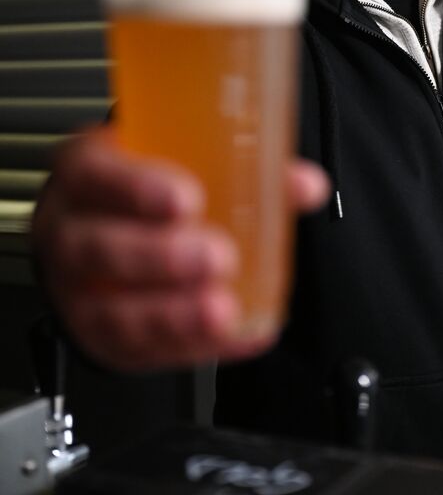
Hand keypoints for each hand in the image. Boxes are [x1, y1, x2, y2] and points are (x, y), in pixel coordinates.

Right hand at [32, 125, 329, 371]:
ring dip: (172, 316)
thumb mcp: (179, 156)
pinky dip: (191, 348)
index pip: (96, 175)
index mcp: (86, 172)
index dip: (136, 189)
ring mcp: (79, 291)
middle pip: (100, 249)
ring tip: (221, 309)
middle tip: (217, 256)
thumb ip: (244, 167)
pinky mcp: (101, 336)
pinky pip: (140, 351)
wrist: (103, 220)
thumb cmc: (143, 182)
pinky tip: (235, 335)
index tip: (187, 199)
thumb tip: (307, 185)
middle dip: (161, 258)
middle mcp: (72, 231)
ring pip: (113, 312)